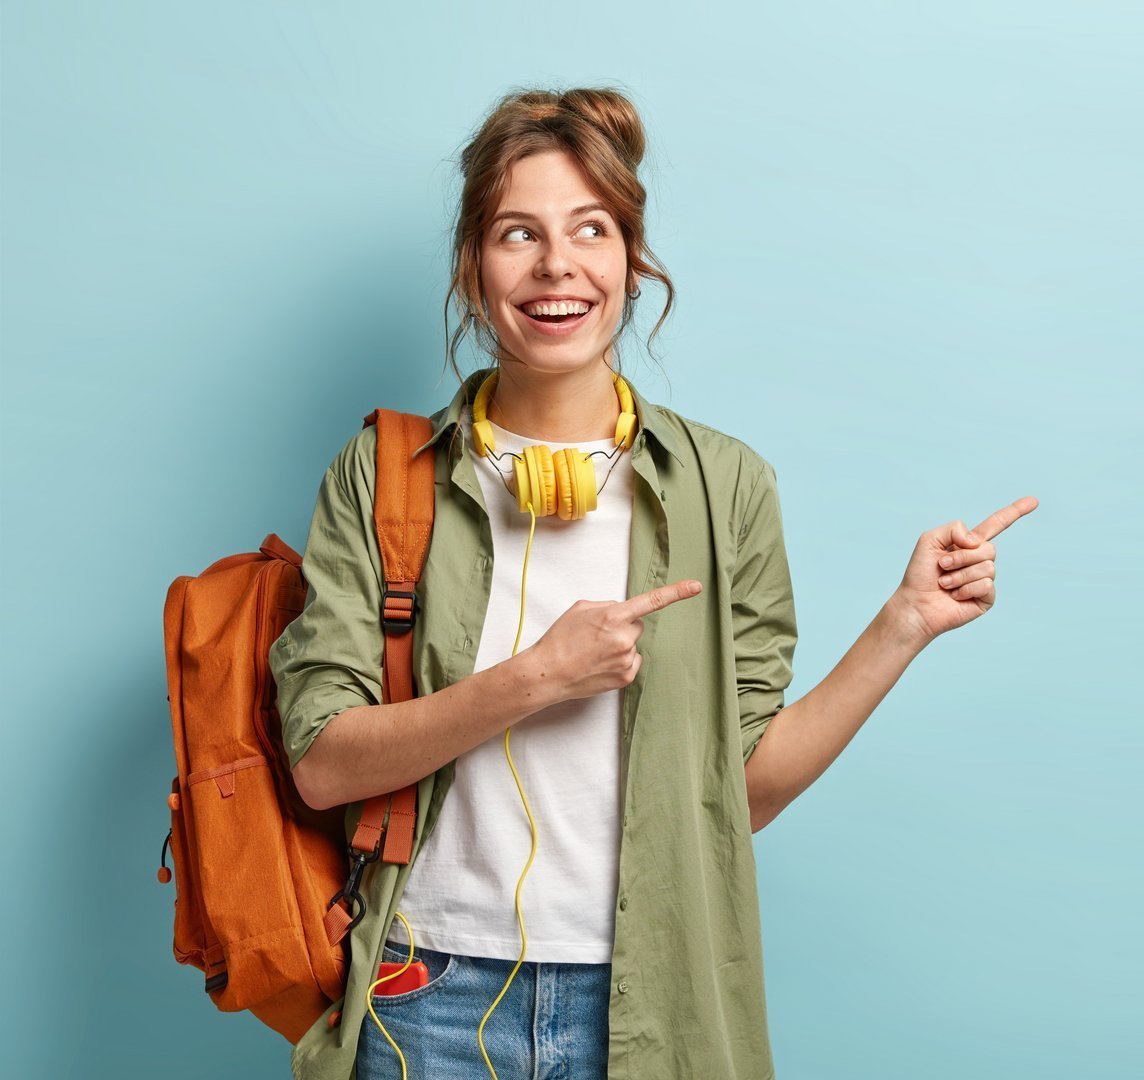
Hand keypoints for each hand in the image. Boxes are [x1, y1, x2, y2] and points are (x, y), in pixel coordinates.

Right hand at [528, 579, 702, 701]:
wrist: (548, 672)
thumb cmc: (560, 639)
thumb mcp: (581, 608)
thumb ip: (607, 605)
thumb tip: (622, 611)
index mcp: (613, 616)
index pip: (652, 601)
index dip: (676, 592)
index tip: (695, 586)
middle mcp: (624, 638)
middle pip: (638, 625)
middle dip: (623, 626)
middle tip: (598, 635)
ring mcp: (626, 659)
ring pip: (633, 644)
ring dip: (619, 645)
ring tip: (594, 652)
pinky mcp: (625, 677)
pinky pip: (632, 661)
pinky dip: (620, 661)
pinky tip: (600, 664)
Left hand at [890, 496, 1038, 645]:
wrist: (915, 604)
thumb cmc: (919, 574)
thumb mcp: (929, 540)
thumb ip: (953, 529)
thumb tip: (977, 541)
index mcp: (968, 544)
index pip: (996, 525)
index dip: (1014, 512)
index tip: (1034, 501)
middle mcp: (980, 560)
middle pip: (989, 549)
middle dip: (962, 557)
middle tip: (942, 566)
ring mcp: (985, 579)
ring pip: (987, 567)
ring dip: (960, 575)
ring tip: (944, 583)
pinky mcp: (986, 598)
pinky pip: (986, 585)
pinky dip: (966, 589)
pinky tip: (955, 595)